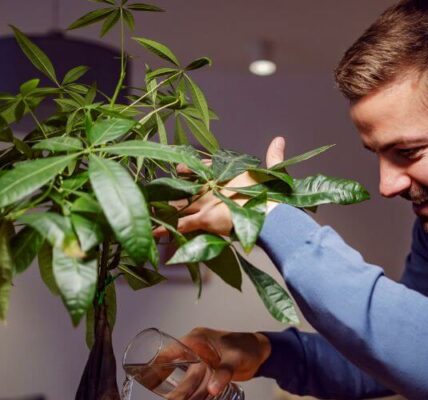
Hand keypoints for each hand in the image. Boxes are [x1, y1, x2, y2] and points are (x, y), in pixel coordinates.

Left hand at [153, 136, 285, 239]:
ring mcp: (206, 202)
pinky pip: (181, 225)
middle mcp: (211, 186)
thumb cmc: (273, 195)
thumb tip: (279, 140)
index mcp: (225, 174)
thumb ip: (274, 157)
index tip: (179, 169)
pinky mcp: (205, 219)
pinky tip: (153, 232)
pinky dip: (167, 229)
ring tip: (147, 211)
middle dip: (170, 191)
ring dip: (163, 209)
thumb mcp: (273, 173)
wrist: (271, 213)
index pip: (203, 167)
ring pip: (179, 205)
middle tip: (155, 192)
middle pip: (185, 187)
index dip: (189, 169)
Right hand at [162, 327, 271, 399]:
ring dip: (185, 397)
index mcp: (196, 340)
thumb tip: (212, 390)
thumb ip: (224, 373)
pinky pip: (197, 386)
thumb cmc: (248, 348)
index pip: (170, 351)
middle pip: (177, 371)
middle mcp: (195, 350)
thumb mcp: (235, 359)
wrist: (261, 353)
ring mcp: (201, 362)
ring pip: (186, 381)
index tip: (154, 384)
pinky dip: (195, 397)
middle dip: (177, 390)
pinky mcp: (208, 373)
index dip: (159, 367)